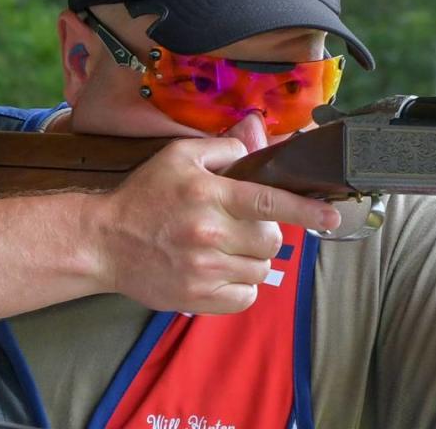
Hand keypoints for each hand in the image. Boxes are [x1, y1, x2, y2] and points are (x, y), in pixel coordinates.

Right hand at [82, 137, 340, 312]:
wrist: (103, 241)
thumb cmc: (144, 195)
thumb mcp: (178, 157)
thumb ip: (224, 147)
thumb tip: (257, 138)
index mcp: (211, 195)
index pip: (270, 202)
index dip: (307, 209)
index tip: (332, 216)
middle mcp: (210, 234)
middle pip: (272, 241)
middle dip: (267, 233)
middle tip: (245, 227)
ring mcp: (203, 270)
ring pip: (262, 270)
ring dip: (253, 260)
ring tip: (228, 248)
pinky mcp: (196, 298)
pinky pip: (245, 297)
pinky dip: (241, 286)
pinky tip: (222, 271)